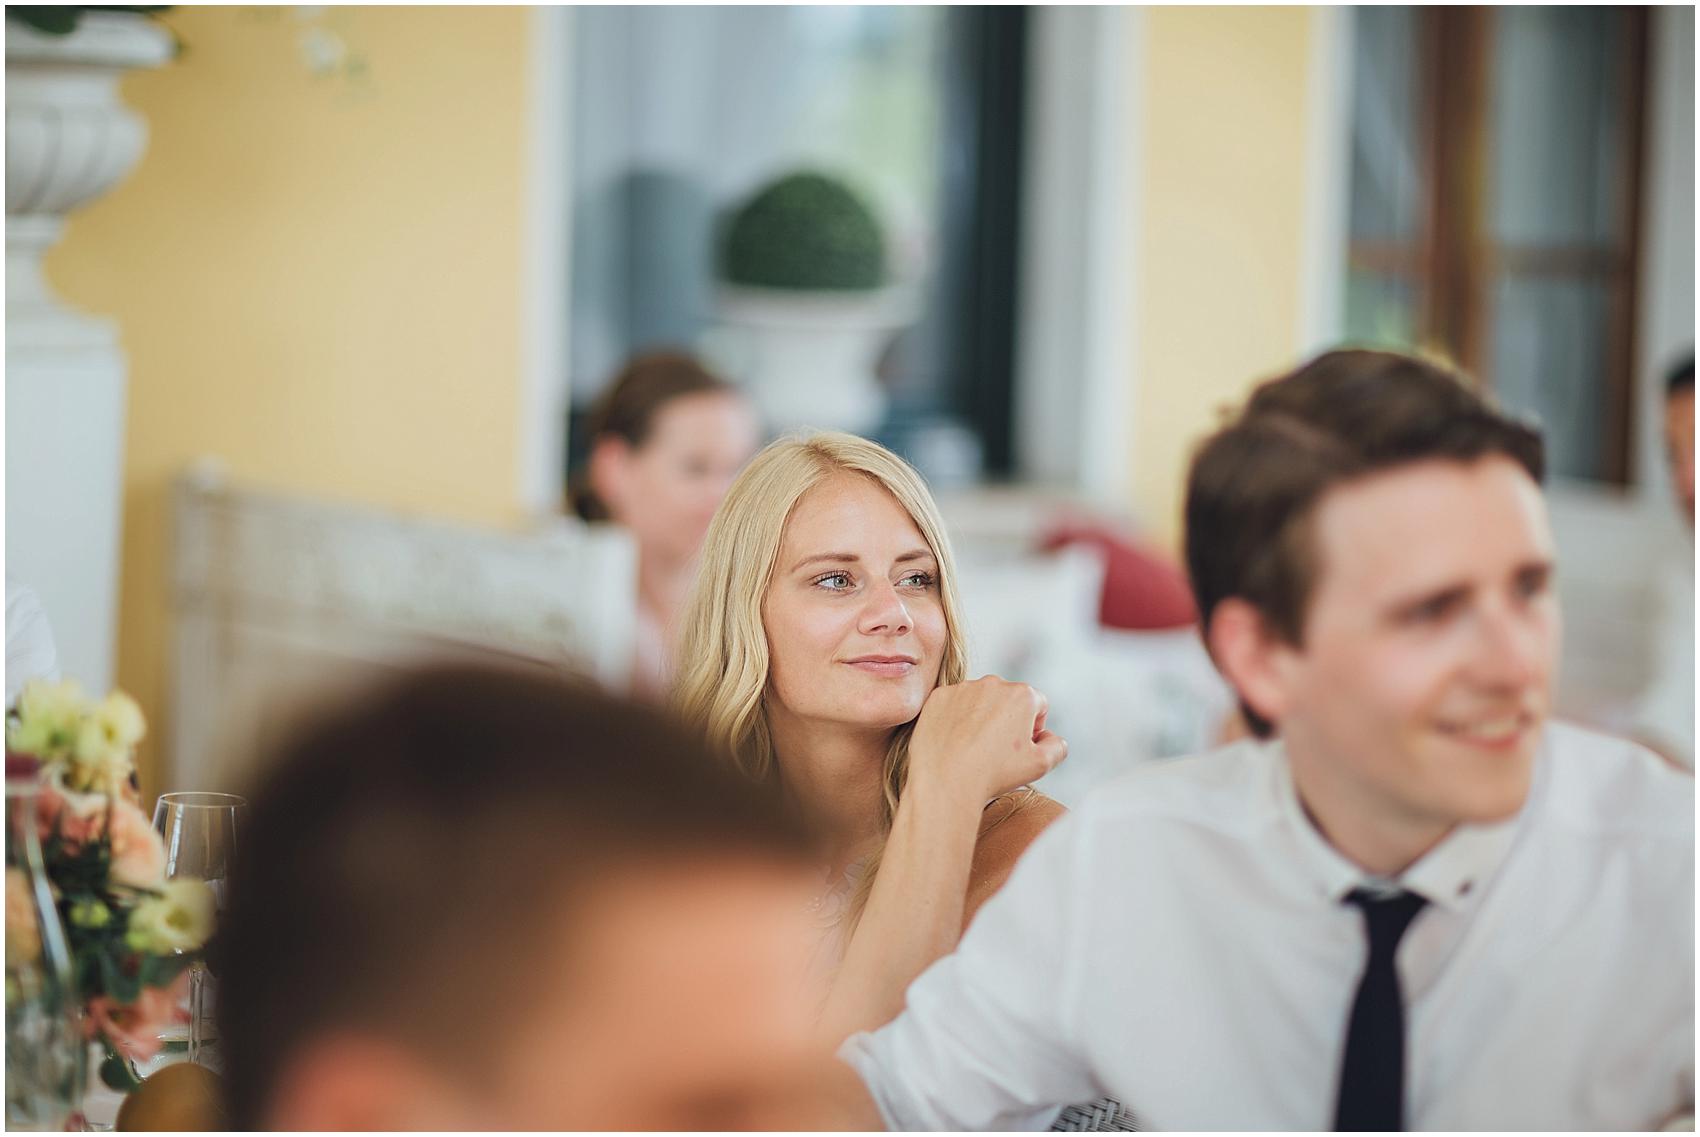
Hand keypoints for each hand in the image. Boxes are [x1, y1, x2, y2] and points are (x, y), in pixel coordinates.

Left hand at [907, 675, 1067, 804]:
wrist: (945, 782)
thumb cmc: (994, 774)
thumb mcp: (1041, 765)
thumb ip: (1057, 745)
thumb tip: (1048, 736)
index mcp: (1022, 694)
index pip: (1037, 705)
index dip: (1033, 728)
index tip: (1020, 748)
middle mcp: (993, 683)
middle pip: (1007, 699)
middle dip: (1007, 719)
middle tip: (996, 750)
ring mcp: (962, 688)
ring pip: (979, 700)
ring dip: (981, 717)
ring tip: (973, 748)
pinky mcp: (938, 697)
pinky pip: (953, 704)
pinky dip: (955, 719)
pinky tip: (955, 742)